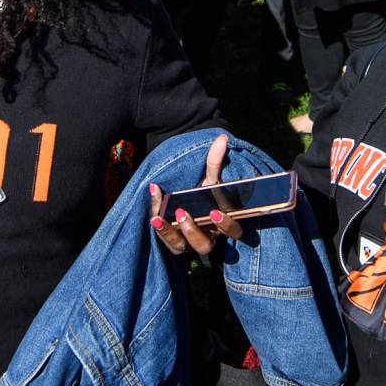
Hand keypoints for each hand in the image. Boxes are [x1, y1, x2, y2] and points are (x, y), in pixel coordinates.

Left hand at [149, 133, 244, 256]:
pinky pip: (163, 237)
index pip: (233, 231)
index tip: (214, 212)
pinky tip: (153, 205)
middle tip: (181, 213)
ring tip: (157, 217)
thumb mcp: (210, 178)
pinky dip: (158, 221)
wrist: (187, 198)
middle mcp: (208, 238)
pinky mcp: (172, 242)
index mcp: (224, 224)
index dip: (225, 225)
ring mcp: (188, 243)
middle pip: (204, 246)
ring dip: (168, 232)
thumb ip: (215, 162)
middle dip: (192, 231)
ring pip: (180, 247)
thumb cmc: (205, 192)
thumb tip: (222, 138)